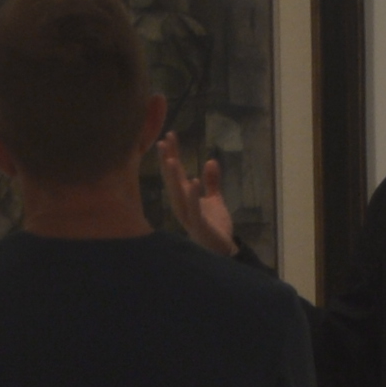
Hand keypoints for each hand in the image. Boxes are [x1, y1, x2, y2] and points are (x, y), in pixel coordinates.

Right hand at [154, 130, 239, 257]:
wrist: (222, 250)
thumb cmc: (215, 226)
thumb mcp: (214, 200)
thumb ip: (211, 182)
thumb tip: (210, 161)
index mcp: (185, 197)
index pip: (177, 173)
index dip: (173, 155)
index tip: (169, 136)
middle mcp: (182, 205)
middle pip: (172, 180)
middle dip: (167, 161)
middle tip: (162, 141)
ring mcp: (188, 215)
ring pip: (178, 194)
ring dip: (174, 177)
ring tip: (171, 159)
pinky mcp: (199, 225)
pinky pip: (193, 208)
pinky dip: (192, 195)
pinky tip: (192, 181)